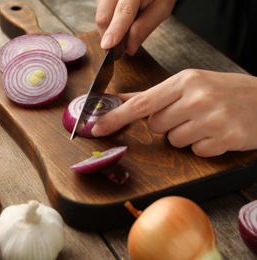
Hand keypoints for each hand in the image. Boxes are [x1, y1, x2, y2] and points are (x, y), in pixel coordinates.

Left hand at [91, 69, 256, 156]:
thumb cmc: (225, 91)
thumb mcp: (190, 83)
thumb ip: (154, 94)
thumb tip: (120, 99)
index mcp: (185, 81)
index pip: (141, 103)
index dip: (116, 117)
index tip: (96, 128)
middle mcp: (196, 98)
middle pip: (155, 126)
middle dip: (165, 124)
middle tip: (187, 114)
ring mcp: (212, 119)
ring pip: (173, 141)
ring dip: (185, 136)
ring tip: (205, 122)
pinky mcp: (225, 139)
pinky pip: (195, 151)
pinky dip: (202, 146)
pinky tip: (216, 133)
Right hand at [95, 0, 175, 54]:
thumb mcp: (161, 7)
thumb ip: (145, 27)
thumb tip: (129, 49)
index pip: (124, 10)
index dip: (115, 29)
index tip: (108, 45)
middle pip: (104, 16)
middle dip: (110, 35)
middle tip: (119, 47)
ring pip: (99, 16)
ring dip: (110, 28)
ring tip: (125, 23)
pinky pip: (99, 13)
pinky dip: (109, 21)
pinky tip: (119, 16)